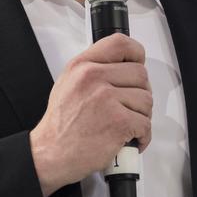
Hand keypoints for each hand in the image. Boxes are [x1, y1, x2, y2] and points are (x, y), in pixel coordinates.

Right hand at [28, 33, 152, 196]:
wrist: (51, 153)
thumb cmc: (60, 124)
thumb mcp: (67, 83)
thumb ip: (92, 70)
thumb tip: (121, 67)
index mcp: (82, 66)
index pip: (120, 44)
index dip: (136, 54)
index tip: (137, 64)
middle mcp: (93, 78)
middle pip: (140, 74)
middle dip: (140, 93)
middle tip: (130, 106)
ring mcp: (107, 99)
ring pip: (146, 100)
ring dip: (141, 116)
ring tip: (126, 125)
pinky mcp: (118, 122)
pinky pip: (146, 124)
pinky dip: (142, 136)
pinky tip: (129, 139)